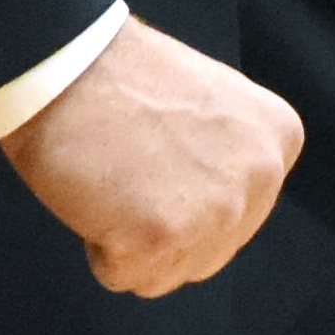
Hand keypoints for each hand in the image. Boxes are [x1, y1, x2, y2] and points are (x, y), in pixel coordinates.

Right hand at [0, 17, 301, 296]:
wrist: (57, 57)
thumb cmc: (114, 74)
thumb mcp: (207, 100)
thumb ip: (228, 154)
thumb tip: (210, 202)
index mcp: (277, 135)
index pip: (242, 212)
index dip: (185, 189)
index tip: (156, 147)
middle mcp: (262, 175)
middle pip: (209, 251)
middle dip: (160, 222)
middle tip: (127, 162)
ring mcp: (215, 209)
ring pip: (168, 272)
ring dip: (129, 237)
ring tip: (110, 175)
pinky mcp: (161, 237)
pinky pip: (123, 277)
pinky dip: (97, 245)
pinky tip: (92, 192)